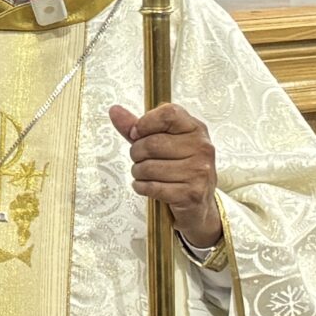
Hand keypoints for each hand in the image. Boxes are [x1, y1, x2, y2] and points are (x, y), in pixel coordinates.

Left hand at [109, 105, 221, 248]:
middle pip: (151, 143)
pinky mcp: (191, 193)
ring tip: (145, 175)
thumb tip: (114, 110)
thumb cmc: (177, 168)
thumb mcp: (161, 143)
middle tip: (140, 160)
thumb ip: (137, 127)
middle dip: (136, 153)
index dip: (145, 123)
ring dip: (138, 173)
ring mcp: (198, 171)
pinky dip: (141, 187)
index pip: (168, 113)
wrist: (198, 205)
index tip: (137, 134)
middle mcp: (201, 147)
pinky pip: (151, 187)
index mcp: (196, 128)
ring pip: (148, 167)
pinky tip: (146, 186)